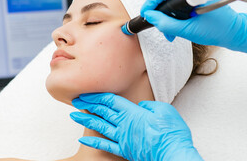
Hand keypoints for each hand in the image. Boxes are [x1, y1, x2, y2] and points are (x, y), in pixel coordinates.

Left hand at [70, 93, 202, 160]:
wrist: (173, 154)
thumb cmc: (171, 132)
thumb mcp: (163, 110)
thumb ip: (149, 105)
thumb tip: (141, 106)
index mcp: (132, 112)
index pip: (109, 100)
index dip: (96, 96)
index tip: (86, 93)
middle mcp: (124, 124)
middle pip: (101, 111)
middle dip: (87, 104)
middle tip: (76, 100)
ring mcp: (122, 138)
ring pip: (99, 126)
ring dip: (85, 120)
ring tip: (73, 115)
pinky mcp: (124, 150)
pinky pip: (105, 145)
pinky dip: (93, 142)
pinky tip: (82, 140)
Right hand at [135, 0, 246, 51]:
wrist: (233, 32)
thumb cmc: (217, 30)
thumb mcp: (188, 30)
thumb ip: (166, 24)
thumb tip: (150, 17)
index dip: (151, 4)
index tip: (145, 14)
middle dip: (159, 12)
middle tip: (156, 25)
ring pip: (170, 0)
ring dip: (166, 16)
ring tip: (168, 31)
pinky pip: (176, 2)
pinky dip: (173, 15)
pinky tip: (174, 26)